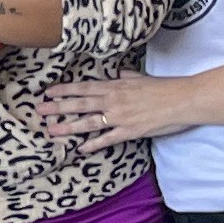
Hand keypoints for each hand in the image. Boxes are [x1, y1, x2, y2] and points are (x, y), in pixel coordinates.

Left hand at [38, 74, 189, 151]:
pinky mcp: (130, 132)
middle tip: (39, 111)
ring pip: (88, 123)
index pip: (84, 88)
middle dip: (58, 108)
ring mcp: (120, 117)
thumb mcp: (142, 77)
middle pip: (80, 104)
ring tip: (51, 131)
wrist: (184, 99)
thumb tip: (119, 73)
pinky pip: (107, 139)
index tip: (48, 92)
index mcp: (116, 86)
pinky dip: (93, 145)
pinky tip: (80, 149)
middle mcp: (114, 101)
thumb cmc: (166, 87)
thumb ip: (127, 76)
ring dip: (68, 127)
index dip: (65, 90)